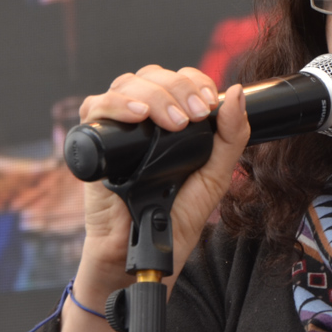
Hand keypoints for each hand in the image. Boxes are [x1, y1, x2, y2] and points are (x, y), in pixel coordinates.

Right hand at [58, 65, 248, 331]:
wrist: (142, 255)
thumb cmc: (175, 219)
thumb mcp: (214, 177)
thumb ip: (230, 138)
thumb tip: (238, 94)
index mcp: (172, 122)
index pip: (181, 80)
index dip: (195, 82)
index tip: (209, 103)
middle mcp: (143, 120)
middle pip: (153, 76)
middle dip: (179, 88)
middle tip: (195, 114)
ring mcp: (116, 130)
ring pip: (126, 84)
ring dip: (154, 95)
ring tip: (173, 121)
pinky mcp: (93, 144)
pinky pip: (94, 108)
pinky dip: (117, 105)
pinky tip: (138, 116)